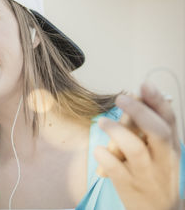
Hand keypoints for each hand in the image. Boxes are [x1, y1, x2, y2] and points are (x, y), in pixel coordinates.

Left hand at [94, 81, 180, 209]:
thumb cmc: (157, 175)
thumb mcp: (163, 153)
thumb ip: (153, 129)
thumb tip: (140, 97)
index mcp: (172, 148)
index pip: (169, 120)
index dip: (157, 101)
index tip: (143, 84)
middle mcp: (163, 160)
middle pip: (156, 131)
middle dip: (139, 111)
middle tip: (120, 98)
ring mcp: (146, 174)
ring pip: (135, 149)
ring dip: (118, 131)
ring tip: (103, 121)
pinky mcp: (130, 186)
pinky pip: (117, 169)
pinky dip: (106, 157)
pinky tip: (98, 149)